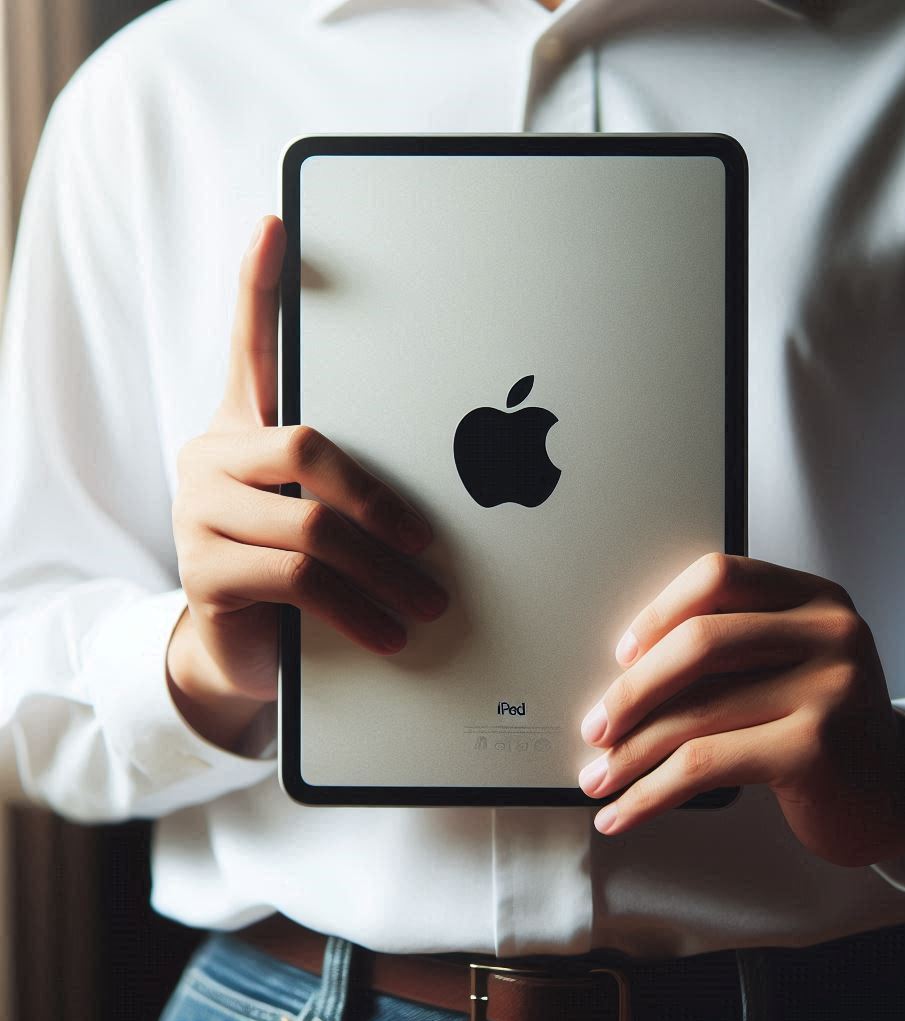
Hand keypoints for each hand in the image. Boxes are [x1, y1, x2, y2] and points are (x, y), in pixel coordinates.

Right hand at [167, 215, 447, 751]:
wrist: (238, 645)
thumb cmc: (291, 566)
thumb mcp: (319, 514)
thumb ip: (352, 483)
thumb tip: (441, 470)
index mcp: (242, 430)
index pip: (247, 347)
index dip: (257, 287)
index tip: (273, 225)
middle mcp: (211, 458)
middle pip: (307, 445)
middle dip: (382, 501)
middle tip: (430, 544)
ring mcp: (198, 513)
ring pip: (314, 525)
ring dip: (385, 571)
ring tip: (428, 602)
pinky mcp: (203, 574)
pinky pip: (300, 579)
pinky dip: (357, 608)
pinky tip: (388, 631)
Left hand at [578, 552, 904, 867]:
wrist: (890, 795)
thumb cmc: (818, 725)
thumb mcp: (783, 667)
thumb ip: (725, 652)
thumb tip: (619, 678)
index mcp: (814, 598)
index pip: (719, 577)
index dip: (659, 612)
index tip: (620, 654)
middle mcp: (831, 632)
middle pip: (699, 642)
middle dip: (631, 691)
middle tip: (593, 728)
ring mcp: (831, 687)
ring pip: (695, 713)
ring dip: (630, 753)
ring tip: (596, 779)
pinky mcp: (817, 747)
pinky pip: (705, 764)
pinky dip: (651, 794)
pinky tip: (623, 812)